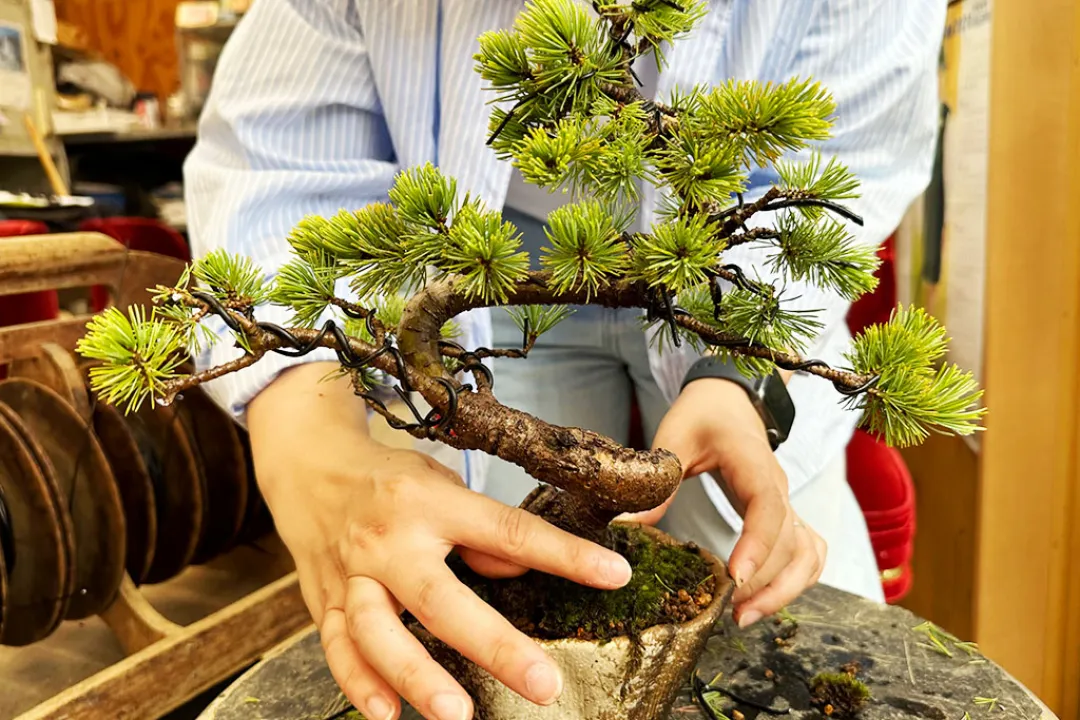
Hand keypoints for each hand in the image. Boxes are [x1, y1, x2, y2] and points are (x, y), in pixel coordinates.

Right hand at [247, 363, 632, 719]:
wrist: (309, 468)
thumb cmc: (387, 479)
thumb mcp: (442, 485)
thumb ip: (483, 532)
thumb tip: (524, 570)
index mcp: (429, 503)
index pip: (507, 531)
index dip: (564, 554)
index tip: (612, 574)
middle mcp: (388, 540)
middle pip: (441, 599)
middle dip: (493, 645)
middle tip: (541, 683)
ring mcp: (351, 573)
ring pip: (377, 631)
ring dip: (416, 676)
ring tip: (457, 715)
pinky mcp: (324, 601)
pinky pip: (336, 647)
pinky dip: (359, 683)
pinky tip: (387, 715)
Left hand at [629, 378, 825, 626]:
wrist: (730, 400)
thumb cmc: (702, 415)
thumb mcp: (672, 438)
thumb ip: (659, 480)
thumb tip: (631, 525)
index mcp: (752, 462)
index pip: (767, 505)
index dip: (757, 543)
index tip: (736, 577)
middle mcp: (778, 486)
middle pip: (790, 541)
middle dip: (767, 583)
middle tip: (731, 613)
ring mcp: (787, 502)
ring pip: (808, 553)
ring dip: (786, 589)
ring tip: (746, 616)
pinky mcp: (786, 515)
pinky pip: (809, 552)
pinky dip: (796, 580)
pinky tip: (765, 599)